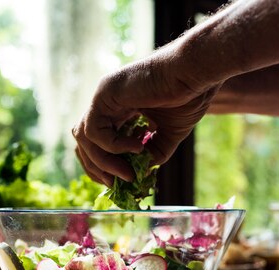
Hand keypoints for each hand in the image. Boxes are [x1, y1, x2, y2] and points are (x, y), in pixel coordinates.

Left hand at [72, 53, 219, 186]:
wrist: (195, 74)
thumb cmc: (188, 96)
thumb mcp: (169, 134)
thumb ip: (153, 154)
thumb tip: (141, 176)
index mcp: (118, 108)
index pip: (95, 142)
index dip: (103, 165)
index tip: (120, 182)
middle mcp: (106, 101)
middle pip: (83, 141)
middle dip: (97, 168)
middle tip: (117, 185)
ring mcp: (103, 95)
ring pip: (83, 137)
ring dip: (102, 163)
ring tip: (128, 174)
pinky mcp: (105, 93)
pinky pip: (94, 130)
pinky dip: (112, 147)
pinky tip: (136, 148)